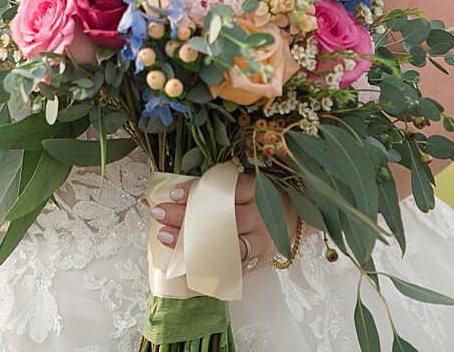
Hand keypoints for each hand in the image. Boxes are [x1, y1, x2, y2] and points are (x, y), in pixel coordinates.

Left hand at [146, 173, 280, 273]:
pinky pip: (231, 268)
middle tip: (160, 214)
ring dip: (192, 243)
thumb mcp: (242, 184)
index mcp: (256, 191)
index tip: (173, 194)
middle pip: (221, 218)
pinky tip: (185, 264)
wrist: (293, 219)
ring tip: (166, 238)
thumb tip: (161, 191)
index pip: (225, 189)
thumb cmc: (261, 198)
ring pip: (224, 245)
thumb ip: (209, 186)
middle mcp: (260, 217)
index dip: (197, 191)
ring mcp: (260, 242)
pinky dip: (208, 267)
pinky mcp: (259, 261)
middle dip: (187, 217)